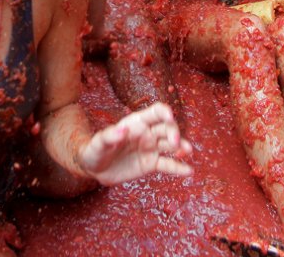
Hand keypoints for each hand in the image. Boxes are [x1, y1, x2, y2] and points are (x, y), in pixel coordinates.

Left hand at [78, 102, 192, 185]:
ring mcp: (151, 149)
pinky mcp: (151, 164)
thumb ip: (109, 136)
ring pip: (171, 145)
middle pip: (167, 128)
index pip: (156, 112)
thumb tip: (122, 129)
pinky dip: (179, 168)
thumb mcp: (99, 143)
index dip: (165, 112)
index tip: (170, 118)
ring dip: (181, 147)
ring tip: (186, 151)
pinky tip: (189, 171)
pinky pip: (167, 165)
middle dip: (174, 133)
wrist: (95, 169)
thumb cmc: (94, 151)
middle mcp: (147, 133)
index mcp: (137, 122)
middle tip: (175, 144)